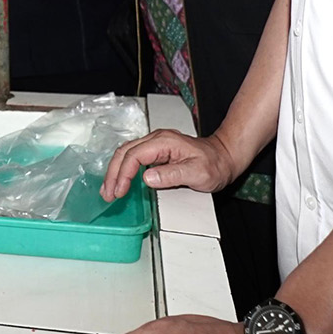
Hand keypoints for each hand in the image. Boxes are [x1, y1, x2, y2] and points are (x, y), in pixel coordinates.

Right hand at [101, 128, 236, 200]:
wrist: (224, 157)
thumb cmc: (214, 164)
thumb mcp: (197, 173)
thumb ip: (172, 175)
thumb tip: (147, 177)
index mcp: (165, 141)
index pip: (134, 156)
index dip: (124, 174)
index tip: (120, 191)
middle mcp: (157, 139)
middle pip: (125, 152)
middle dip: (113, 174)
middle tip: (108, 194)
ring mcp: (156, 144)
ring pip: (126, 153)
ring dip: (115, 171)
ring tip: (109, 190)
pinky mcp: (156, 151)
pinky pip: (133, 157)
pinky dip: (122, 169)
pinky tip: (119, 180)